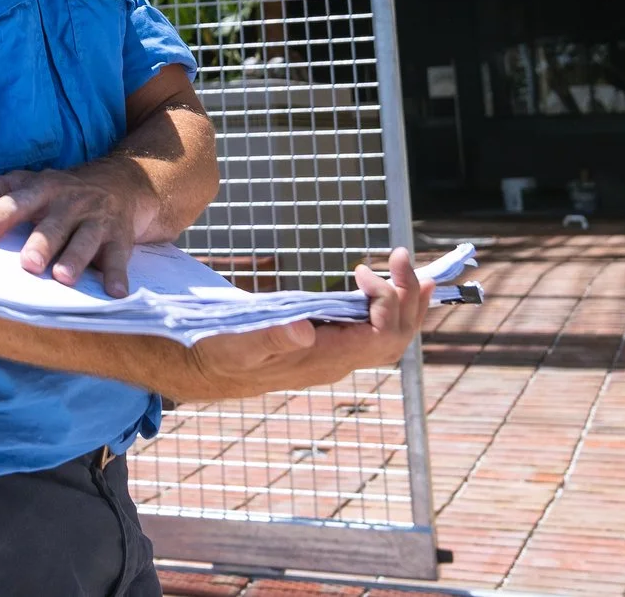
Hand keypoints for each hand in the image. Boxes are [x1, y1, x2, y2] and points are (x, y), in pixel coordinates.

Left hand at [0, 162, 150, 297]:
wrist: (121, 183)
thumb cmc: (63, 190)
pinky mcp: (119, 239)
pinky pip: (119, 259)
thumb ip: (1, 187)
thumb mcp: (33, 182)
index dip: (0, 215)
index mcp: (44, 190)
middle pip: (54, 225)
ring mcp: (97, 221)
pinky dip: (118, 276)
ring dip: (75, 259)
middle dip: (42, 244)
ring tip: (63, 278)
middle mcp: (71, 204)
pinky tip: (115, 293)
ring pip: (85, 240)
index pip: (18, 201)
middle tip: (29, 264)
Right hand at [176, 248, 432, 399]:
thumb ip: (269, 337)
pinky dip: (392, 306)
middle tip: (402, 256)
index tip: (360, 270)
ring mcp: (337, 354)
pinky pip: (376, 330)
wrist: (208, 368)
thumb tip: (304, 330)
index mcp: (322, 359)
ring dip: (406, 301)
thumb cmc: (221, 353)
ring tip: (415, 270)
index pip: (379, 337)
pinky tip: (397, 288)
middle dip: (407, 298)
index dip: (386, 303)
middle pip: (395, 337)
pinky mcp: (330, 343)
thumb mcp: (237, 343)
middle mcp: (338, 360)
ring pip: (391, 335)